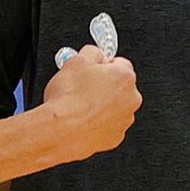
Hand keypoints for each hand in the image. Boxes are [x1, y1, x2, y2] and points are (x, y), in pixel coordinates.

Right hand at [42, 44, 140, 161]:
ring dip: (101, 105)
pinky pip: (108, 125)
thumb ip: (92, 52)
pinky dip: (98, 122)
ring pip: (114, 107)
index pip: (119, 63)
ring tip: (80, 105)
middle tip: (83, 87)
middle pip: (119, 86)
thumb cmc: (68, 100)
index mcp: (125, 77)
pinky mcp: (114, 138)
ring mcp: (123, 121)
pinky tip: (82, 119)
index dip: (102, 65)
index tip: (92, 68)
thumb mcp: (77, 61)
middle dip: (103, 85)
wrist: (59, 131)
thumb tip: (95, 53)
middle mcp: (130, 100)